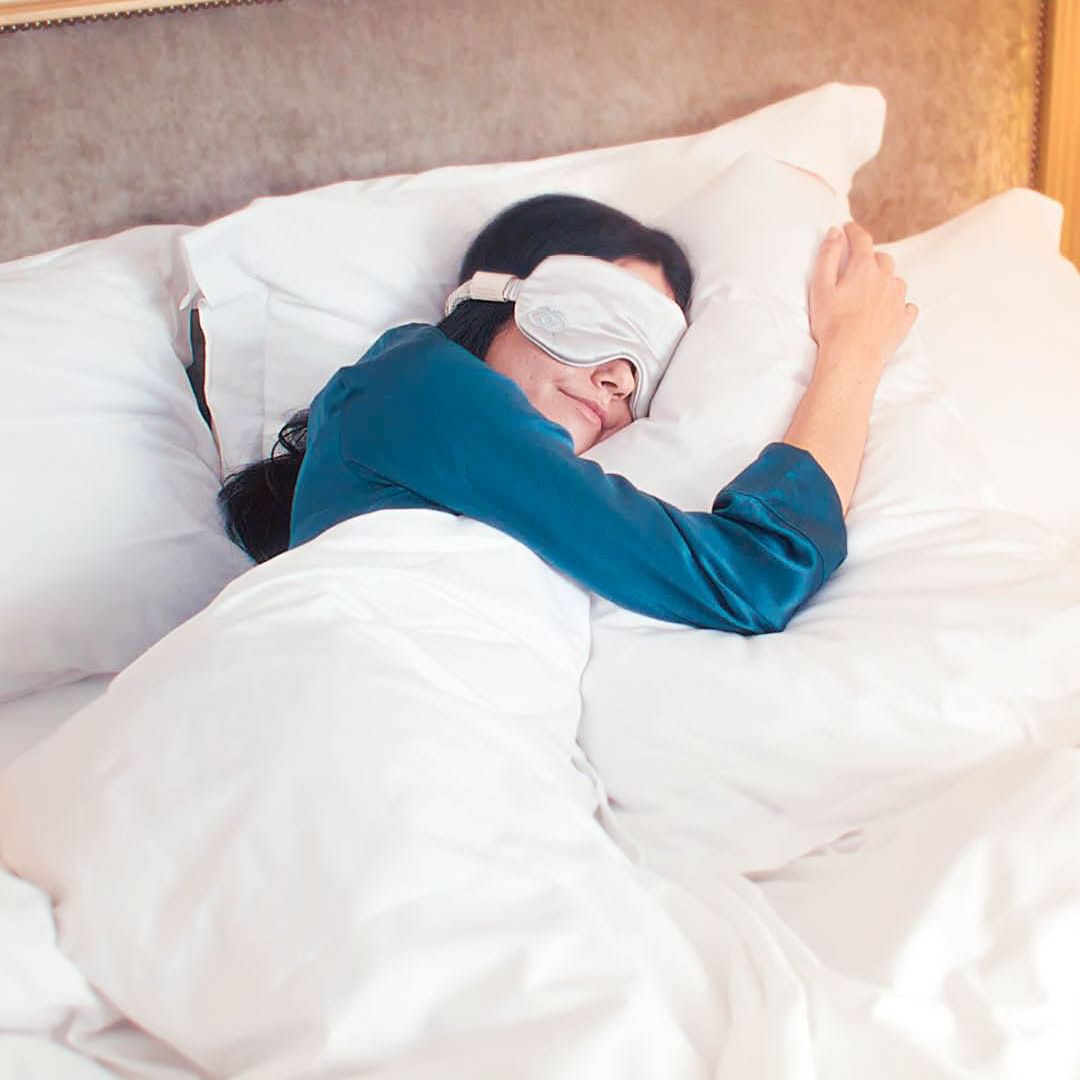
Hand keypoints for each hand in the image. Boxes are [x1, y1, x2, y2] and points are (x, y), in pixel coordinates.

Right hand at [809, 221, 917, 369]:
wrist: (853, 356)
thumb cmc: (832, 324)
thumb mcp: (821, 287)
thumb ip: (828, 256)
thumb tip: (835, 233)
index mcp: (864, 268)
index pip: (861, 239)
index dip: (853, 231)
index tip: (847, 228)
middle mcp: (886, 278)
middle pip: (882, 259)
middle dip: (870, 258)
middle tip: (858, 265)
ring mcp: (898, 299)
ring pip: (896, 281)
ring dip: (886, 281)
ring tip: (872, 292)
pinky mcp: (904, 319)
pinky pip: (907, 305)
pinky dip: (899, 304)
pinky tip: (889, 311)